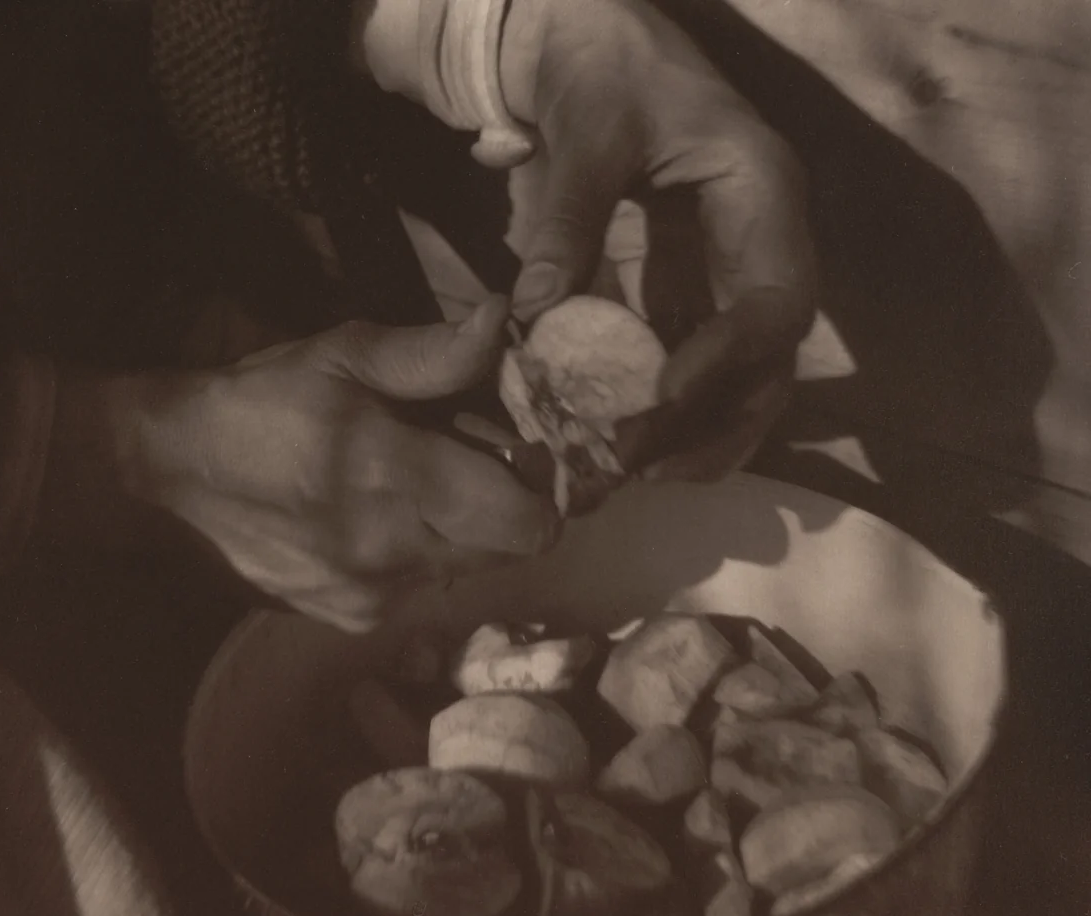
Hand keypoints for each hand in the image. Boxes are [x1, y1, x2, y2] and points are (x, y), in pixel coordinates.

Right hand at [48, 299, 556, 632]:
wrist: (164, 480)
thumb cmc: (259, 405)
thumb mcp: (338, 359)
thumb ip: (429, 354)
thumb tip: (500, 320)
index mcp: (398, 478)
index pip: (527, 522)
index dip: (541, 492)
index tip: (520, 456)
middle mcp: (395, 553)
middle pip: (506, 552)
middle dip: (503, 510)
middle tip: (467, 467)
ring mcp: (370, 597)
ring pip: (461, 571)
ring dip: (456, 535)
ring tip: (408, 492)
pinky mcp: (345, 620)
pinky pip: (414, 592)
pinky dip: (412, 559)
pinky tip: (370, 524)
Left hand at [501, 0, 815, 479]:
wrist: (592, 47)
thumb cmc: (607, 67)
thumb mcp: (591, 126)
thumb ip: (568, 217)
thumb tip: (531, 314)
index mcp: (764, 196)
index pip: (776, 300)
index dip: (729, 359)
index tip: (662, 399)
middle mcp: (759, 248)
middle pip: (769, 361)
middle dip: (713, 421)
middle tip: (641, 466)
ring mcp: (724, 276)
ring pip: (736, 378)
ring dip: (691, 433)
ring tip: (630, 474)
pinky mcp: (685, 294)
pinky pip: (684, 365)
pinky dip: (656, 409)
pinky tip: (613, 442)